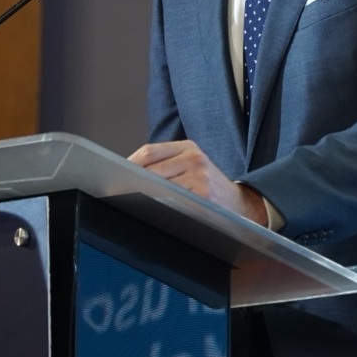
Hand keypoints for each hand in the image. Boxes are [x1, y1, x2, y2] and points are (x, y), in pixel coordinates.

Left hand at [128, 140, 268, 225]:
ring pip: (159, 185)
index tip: (114, 173)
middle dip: (133, 181)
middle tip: (116, 190)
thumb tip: (129, 174)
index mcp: (189, 147)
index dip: (129, 163)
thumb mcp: (192, 165)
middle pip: (152, 169)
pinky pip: (173, 199)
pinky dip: (159, 204)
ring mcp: (200, 176)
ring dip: (143, 194)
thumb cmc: (208, 186)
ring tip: (131, 200)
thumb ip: (166, 165)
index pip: (150, 151)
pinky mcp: (203, 195)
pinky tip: (153, 208)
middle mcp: (195, 158)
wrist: (241, 204)